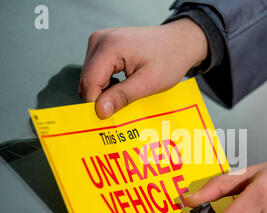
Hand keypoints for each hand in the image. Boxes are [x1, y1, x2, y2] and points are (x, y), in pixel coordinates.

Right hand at [79, 19, 207, 118]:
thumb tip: (100, 111)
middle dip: (100, 99)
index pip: (90, 83)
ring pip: (88, 78)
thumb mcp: (149, 83)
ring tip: (126, 94)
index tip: (110, 119)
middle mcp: (99, 40)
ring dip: (103, 92)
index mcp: (111, 46)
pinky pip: (94, 71)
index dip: (96, 104)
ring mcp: (99, 41)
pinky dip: (104, 83)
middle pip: (87, 80)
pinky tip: (121, 86)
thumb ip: (123, 96)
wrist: (179, 42)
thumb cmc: (169, 60)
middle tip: (121, 109)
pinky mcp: (102, 45)